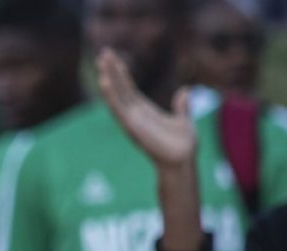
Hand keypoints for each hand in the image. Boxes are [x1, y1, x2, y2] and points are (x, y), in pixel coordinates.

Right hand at [96, 48, 194, 169]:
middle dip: (112, 71)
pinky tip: (104, 81)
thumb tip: (185, 91)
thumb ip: (182, 107)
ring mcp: (131, 120)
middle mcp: (134, 114)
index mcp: (144, 111)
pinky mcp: (131, 126)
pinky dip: (111, 95)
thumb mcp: (184, 120)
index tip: (113, 58)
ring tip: (101, 62)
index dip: (121, 74)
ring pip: (116, 96)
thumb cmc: (183, 146)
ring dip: (108, 79)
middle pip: (120, 88)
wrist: (183, 160)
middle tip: (103, 53)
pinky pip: (118, 108)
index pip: (129, 89)